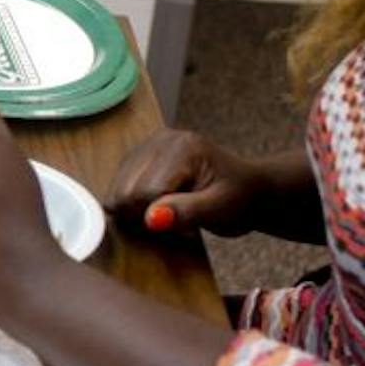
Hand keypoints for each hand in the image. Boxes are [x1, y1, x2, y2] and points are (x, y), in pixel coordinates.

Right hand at [106, 130, 294, 237]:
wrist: (247, 190)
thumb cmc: (238, 200)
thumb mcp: (219, 210)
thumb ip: (186, 212)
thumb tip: (151, 219)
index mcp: (184, 147)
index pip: (147, 192)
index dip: (161, 217)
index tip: (187, 226)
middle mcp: (161, 139)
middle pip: (127, 190)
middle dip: (147, 214)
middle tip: (179, 218)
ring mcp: (148, 144)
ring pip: (117, 190)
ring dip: (138, 210)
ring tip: (170, 210)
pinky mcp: (138, 155)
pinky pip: (119, 186)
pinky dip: (133, 204)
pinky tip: (159, 204)